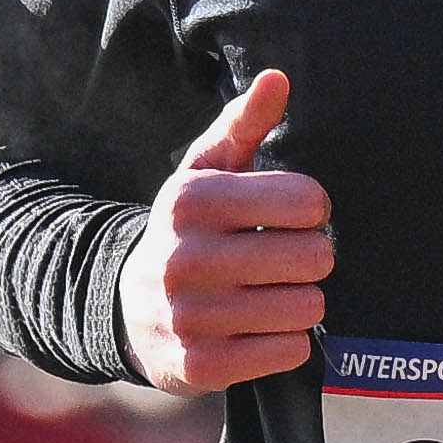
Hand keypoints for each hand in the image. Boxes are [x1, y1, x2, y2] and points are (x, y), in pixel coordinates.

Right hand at [120, 68, 330, 393]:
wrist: (128, 310)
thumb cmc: (188, 230)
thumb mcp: (204, 173)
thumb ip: (243, 124)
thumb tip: (278, 78)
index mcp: (192, 200)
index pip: (306, 201)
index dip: (312, 210)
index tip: (295, 216)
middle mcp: (184, 256)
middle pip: (314, 257)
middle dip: (312, 258)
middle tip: (288, 260)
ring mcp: (191, 315)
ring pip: (307, 307)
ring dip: (302, 302)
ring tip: (273, 294)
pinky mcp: (202, 365)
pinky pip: (290, 350)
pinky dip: (288, 341)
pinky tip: (261, 328)